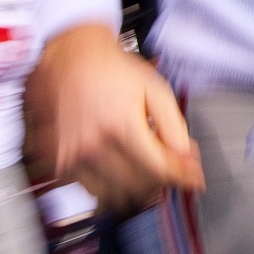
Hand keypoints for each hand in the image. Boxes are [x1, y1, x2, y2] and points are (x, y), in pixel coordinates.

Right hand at [25, 25, 202, 212]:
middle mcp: (93, 145)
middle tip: (170, 167)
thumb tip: (186, 157)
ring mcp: (72, 157)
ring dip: (135, 189)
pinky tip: (118, 168)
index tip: (194, 179)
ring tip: (144, 170)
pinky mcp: (59, 162)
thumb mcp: (154, 88)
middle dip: (161, 180)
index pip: (159, 169)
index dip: (182, 177)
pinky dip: (109, 186)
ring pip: (114, 196)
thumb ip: (174, 125)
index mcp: (120, 125)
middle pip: (138, 186)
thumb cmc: (112, 70)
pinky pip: (91, 191)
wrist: (71, 58)